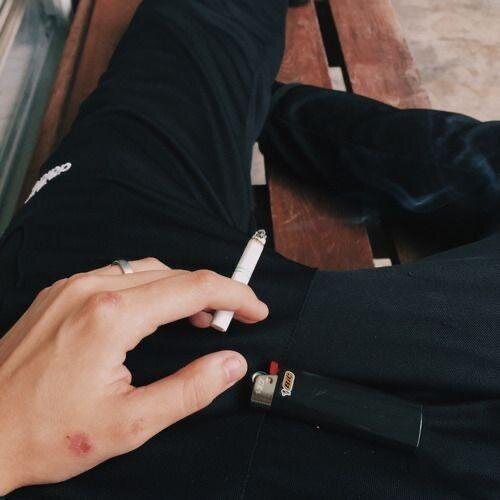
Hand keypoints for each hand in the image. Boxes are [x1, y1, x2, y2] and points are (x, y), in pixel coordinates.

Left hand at [0, 258, 267, 493]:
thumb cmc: (46, 432)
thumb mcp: (131, 423)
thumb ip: (190, 390)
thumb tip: (231, 364)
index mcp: (113, 316)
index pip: (195, 287)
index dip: (236, 296)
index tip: (256, 310)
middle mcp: (93, 288)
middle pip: (175, 274)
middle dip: (213, 293)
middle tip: (232, 320)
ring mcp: (73, 286)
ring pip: (148, 270)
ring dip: (182, 288)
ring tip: (199, 318)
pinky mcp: (62, 292)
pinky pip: (120, 274)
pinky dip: (150, 287)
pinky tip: (155, 310)